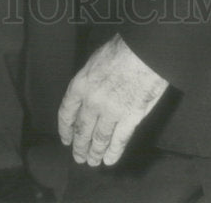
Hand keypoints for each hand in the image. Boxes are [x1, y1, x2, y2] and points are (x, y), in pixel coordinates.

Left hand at [58, 34, 167, 166]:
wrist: (145, 49)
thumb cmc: (122, 48)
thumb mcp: (95, 60)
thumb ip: (89, 80)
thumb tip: (87, 92)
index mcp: (81, 84)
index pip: (67, 113)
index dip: (65, 129)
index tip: (66, 139)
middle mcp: (92, 101)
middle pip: (82, 129)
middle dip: (79, 146)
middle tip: (78, 157)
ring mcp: (111, 111)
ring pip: (99, 139)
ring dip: (95, 153)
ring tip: (93, 162)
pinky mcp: (131, 117)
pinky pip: (119, 140)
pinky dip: (113, 153)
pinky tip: (109, 160)